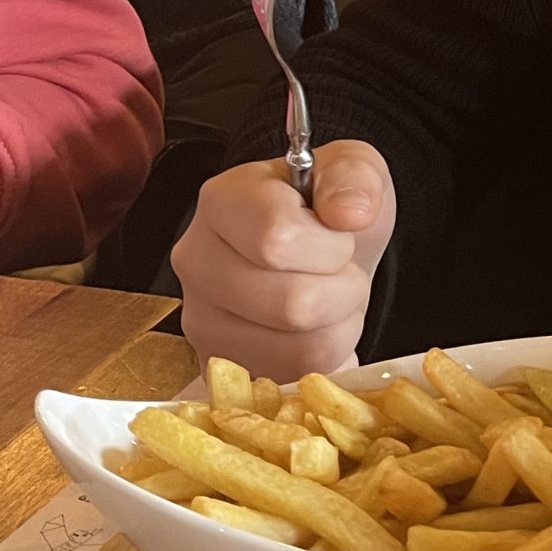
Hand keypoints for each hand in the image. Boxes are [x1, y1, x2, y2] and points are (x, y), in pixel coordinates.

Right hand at [173, 141, 395, 380]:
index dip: (331, 245)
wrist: (317, 250)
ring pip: (300, 349)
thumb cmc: (327, 209)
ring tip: (328, 297)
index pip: (278, 240)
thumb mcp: (352, 170)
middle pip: (293, 305)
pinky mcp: (220, 368)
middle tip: (340, 271)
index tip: (338, 233)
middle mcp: (196, 262)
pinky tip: (314, 328)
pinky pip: (296, 380)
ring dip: (339, 326)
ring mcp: (202, 321)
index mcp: (221, 202)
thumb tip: (350, 212)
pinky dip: (325, 358)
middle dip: (344, 290)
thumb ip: (355, 176)